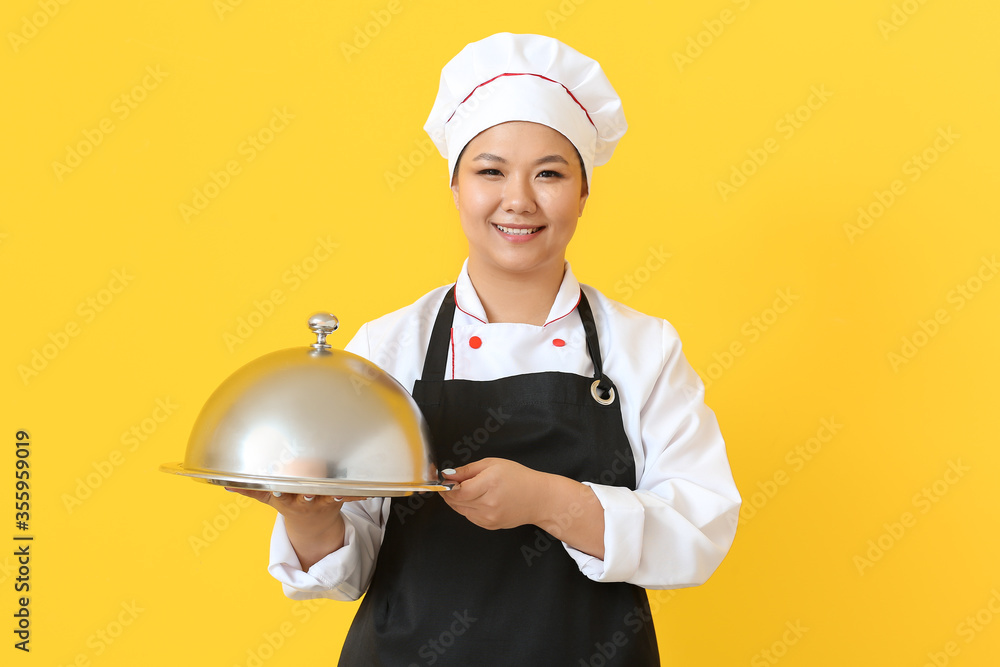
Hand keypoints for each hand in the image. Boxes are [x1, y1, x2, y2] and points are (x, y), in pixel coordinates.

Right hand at [225, 488, 368, 568]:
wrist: (313, 527)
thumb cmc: (290, 503)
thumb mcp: (269, 499)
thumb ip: (250, 490)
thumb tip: (223, 483)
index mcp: (285, 499)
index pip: (279, 494)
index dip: (278, 491)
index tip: (277, 488)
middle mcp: (303, 501)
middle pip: (304, 494)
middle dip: (306, 490)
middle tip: (308, 485)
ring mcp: (321, 502)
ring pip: (326, 494)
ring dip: (333, 491)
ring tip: (339, 486)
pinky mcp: (337, 500)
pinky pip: (349, 496)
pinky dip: (358, 493)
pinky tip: (368, 490)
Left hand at [439, 458, 545, 529]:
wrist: (538, 498)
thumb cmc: (518, 478)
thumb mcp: (492, 464)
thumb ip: (467, 470)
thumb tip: (447, 475)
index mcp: (490, 483)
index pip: (458, 491)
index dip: (447, 487)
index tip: (444, 481)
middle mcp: (489, 503)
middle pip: (456, 502)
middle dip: (449, 493)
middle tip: (452, 484)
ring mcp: (489, 517)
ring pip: (460, 510)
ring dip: (457, 501)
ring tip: (468, 490)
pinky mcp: (490, 525)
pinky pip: (469, 517)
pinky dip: (468, 508)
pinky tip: (478, 500)